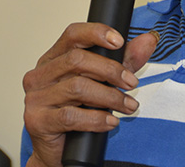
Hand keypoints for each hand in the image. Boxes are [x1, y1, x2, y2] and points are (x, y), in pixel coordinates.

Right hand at [22, 23, 157, 166]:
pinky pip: (70, 116)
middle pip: (77, 60)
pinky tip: (110, 122)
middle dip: (111, 70)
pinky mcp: (37, 120)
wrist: (59, 151)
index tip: (119, 41)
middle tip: (131, 83)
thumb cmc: (78, 111)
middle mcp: (40, 75)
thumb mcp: (104, 81)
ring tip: (128, 106)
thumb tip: (148, 41)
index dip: (96, 33)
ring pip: (77, 87)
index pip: (72, 34)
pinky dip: (96, 119)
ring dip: (110, 97)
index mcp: (53, 59)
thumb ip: (126, 60)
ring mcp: (36, 97)